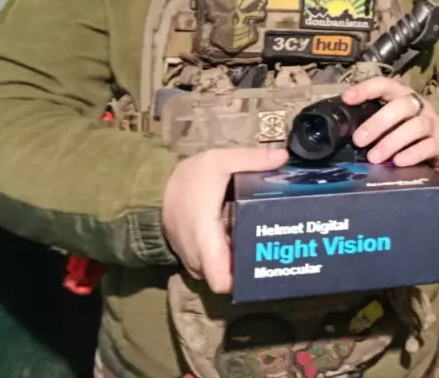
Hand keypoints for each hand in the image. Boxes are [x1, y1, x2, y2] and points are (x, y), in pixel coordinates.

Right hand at [163, 146, 287, 293]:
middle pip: (224, 278)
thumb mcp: (221, 160)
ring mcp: (190, 256)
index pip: (221, 281)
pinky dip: (223, 255)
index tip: (263, 262)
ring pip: (216, 271)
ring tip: (260, 243)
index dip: (242, 280)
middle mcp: (197, 255)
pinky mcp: (189, 252)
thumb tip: (283, 156)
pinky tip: (241, 237)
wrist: (154, 184)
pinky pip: (209, 263)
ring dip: (234, 262)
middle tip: (271, 250)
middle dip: (245, 269)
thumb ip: (252, 159)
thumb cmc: (188, 177)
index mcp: (206, 238)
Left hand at [343, 77, 438, 177]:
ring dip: (391, 142)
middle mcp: (420, 106)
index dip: (366, 89)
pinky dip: (411, 154)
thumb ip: (374, 123)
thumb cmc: (410, 134)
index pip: (385, 85)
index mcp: (403, 96)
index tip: (347, 99)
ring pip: (415, 126)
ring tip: (374, 157)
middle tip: (359, 140)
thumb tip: (342, 132)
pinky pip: (427, 146)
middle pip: (401, 106)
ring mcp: (433, 124)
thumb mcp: (394, 122)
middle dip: (378, 122)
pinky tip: (398, 162)